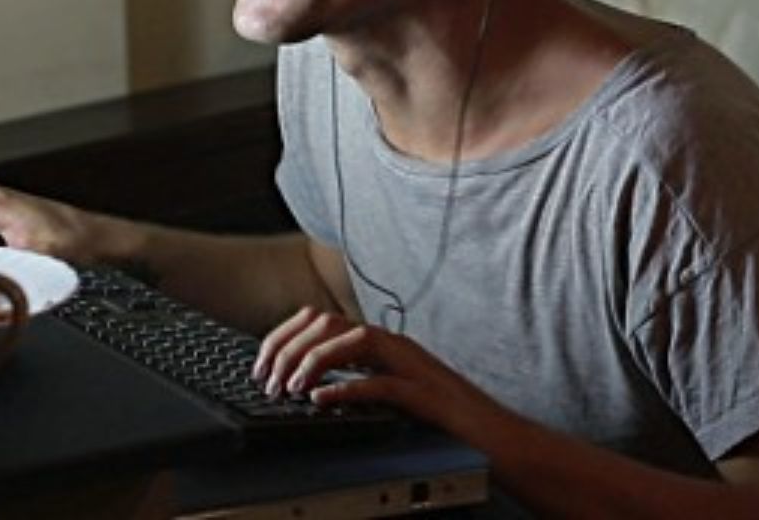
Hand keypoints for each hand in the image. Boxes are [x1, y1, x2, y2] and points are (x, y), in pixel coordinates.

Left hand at [252, 305, 514, 440]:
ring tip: (291, 388)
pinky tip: (321, 401)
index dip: (285, 337)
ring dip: (314, 363)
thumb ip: (358, 378)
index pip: (322, 320)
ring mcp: (412, 367)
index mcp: (383, 343)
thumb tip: (309, 384)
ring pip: (353, 342)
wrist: (497, 439)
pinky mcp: (425, 395)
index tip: (262, 364)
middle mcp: (395, 346)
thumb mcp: (389, 392)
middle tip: (268, 380)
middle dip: (290, 348)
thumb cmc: (444, 420)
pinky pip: (381, 384)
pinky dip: (346, 389)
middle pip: (330, 323)